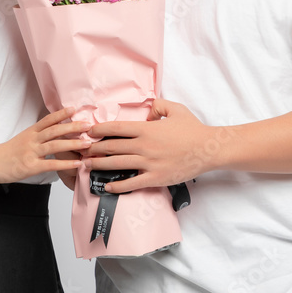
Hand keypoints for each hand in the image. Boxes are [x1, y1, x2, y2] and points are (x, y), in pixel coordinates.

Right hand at [0, 107, 91, 183]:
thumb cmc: (7, 153)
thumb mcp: (22, 138)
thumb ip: (37, 135)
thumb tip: (54, 132)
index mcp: (30, 132)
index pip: (48, 119)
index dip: (61, 114)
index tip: (74, 108)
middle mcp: (31, 140)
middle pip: (54, 130)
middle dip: (73, 127)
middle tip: (88, 125)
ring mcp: (31, 152)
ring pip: (54, 145)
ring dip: (73, 143)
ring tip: (87, 143)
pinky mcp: (30, 166)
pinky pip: (51, 164)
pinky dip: (65, 164)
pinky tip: (76, 164)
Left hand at [84, 98, 229, 192]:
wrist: (208, 149)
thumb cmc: (193, 129)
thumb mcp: (175, 109)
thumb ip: (158, 106)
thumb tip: (147, 112)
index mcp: (147, 129)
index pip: (116, 129)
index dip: (100, 130)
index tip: (89, 132)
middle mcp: (144, 146)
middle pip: (112, 147)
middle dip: (94, 148)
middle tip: (82, 150)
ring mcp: (149, 163)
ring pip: (117, 164)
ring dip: (99, 165)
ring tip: (87, 165)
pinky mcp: (156, 178)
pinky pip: (132, 183)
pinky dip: (117, 185)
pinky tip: (107, 186)